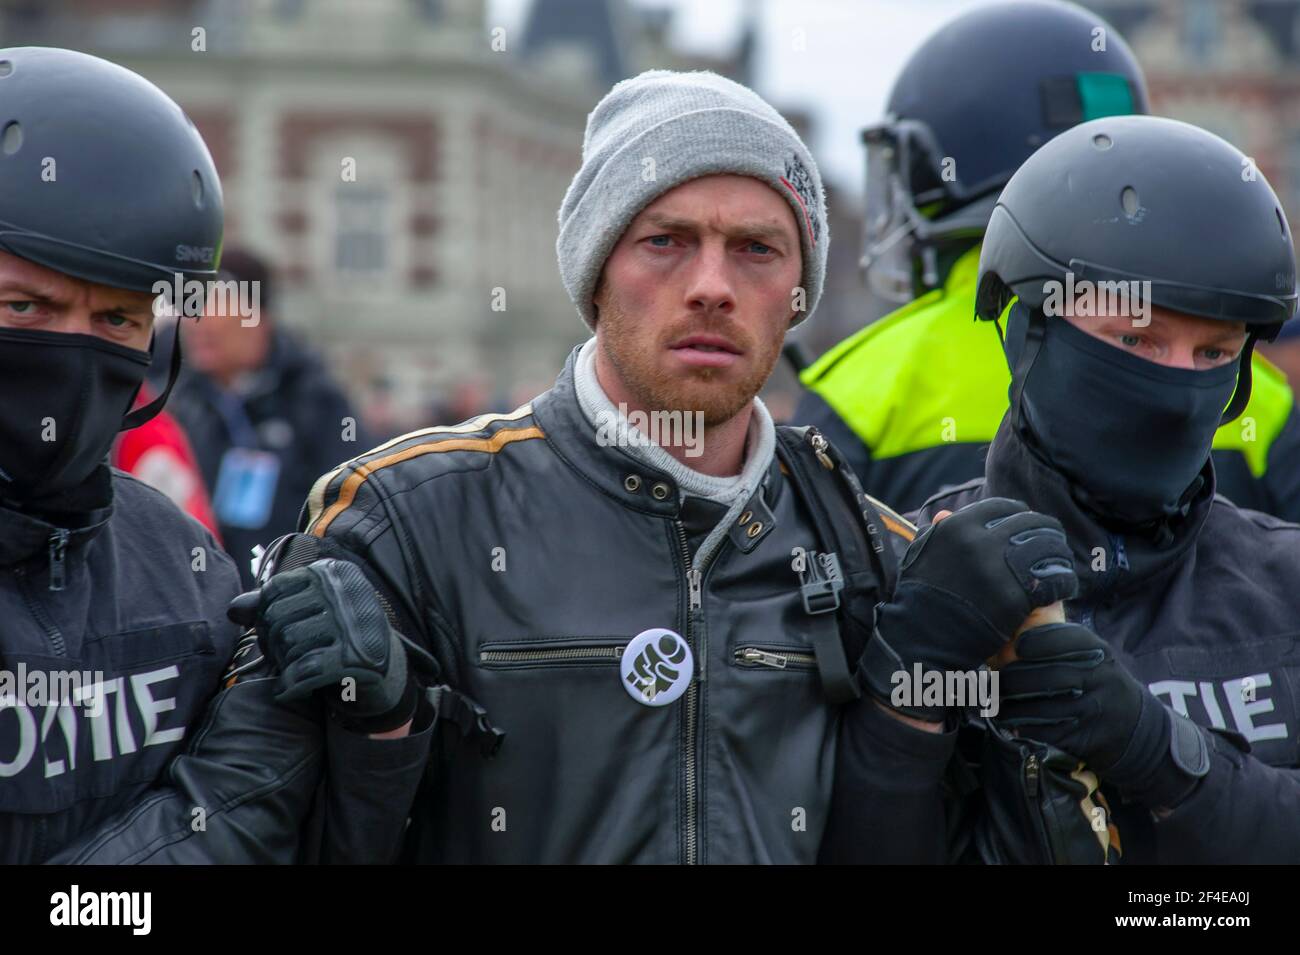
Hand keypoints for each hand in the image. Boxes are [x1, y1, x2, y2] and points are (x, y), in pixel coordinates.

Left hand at [228, 558, 416, 732]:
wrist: (385, 672)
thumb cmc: (340, 637)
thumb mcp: (310, 612)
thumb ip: (272, 604)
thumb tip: (234, 609)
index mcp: (334, 573)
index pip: (275, 590)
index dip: (266, 616)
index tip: (280, 633)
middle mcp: (345, 591)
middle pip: (277, 617)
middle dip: (273, 643)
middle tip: (287, 657)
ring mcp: (351, 623)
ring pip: (288, 643)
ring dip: (285, 664)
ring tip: (297, 670)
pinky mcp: (354, 657)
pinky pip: (303, 671)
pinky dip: (290, 685)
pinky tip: (292, 689)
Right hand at [862, 498, 1076, 720]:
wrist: (924, 642)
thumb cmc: (922, 599)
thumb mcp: (922, 559)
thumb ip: (937, 535)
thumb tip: (944, 513)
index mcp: (956, 527)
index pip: (1002, 508)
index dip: (1019, 516)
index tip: (1026, 528)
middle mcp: (976, 540)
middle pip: (1030, 523)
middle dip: (1045, 532)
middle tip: (1052, 545)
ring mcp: (996, 567)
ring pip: (1047, 547)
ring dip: (1059, 554)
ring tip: (1060, 566)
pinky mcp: (1013, 595)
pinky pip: (1054, 578)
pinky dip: (1064, 582)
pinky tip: (1063, 588)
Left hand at [998, 622, 1207, 807]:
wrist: (1136, 729)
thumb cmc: (1099, 683)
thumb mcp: (1092, 655)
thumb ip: (1059, 640)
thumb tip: (1012, 623)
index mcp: (1098, 651)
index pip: (1062, 639)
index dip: (1032, 643)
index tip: (1013, 648)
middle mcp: (1100, 678)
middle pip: (1043, 676)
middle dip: (1009, 679)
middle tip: (991, 679)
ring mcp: (1094, 710)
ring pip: (1039, 707)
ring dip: (1008, 706)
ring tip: (993, 700)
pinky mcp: (1085, 738)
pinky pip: (1044, 731)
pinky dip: (1021, 726)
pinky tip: (1008, 720)